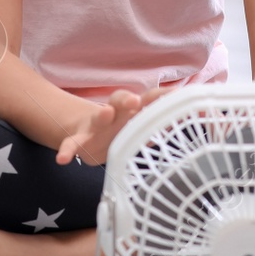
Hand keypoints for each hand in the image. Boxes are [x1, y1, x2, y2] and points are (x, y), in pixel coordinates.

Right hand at [55, 85, 172, 166]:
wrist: (87, 133)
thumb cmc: (119, 130)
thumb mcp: (137, 126)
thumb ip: (159, 124)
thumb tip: (191, 118)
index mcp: (131, 111)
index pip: (145, 99)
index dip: (158, 97)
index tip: (172, 95)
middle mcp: (114, 113)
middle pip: (120, 101)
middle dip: (128, 100)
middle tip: (134, 101)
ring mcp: (95, 125)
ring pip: (98, 116)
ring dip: (102, 114)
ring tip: (105, 113)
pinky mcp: (80, 139)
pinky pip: (71, 145)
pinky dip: (67, 151)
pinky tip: (63, 159)